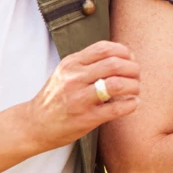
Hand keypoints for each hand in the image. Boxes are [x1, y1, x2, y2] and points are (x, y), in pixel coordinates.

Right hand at [21, 41, 139, 151]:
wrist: (35, 124)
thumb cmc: (56, 97)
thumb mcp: (66, 72)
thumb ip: (88, 63)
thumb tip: (123, 57)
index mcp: (71, 63)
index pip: (104, 48)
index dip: (124, 52)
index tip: (130, 60)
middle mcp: (74, 78)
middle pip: (115, 64)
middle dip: (133, 69)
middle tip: (137, 76)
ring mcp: (80, 98)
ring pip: (118, 84)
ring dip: (134, 86)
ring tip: (135, 90)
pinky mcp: (87, 118)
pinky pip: (117, 108)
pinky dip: (131, 104)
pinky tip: (132, 103)